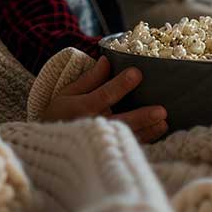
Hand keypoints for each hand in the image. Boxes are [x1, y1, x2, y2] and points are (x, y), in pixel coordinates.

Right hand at [40, 56, 167, 142]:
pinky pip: (127, 147)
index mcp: (82, 107)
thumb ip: (89, 78)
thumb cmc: (58, 114)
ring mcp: (100, 141)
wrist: (48, 144)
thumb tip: (107, 60)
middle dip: (142, 116)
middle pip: (120, 121)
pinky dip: (143, 141)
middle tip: (161, 111)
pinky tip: (156, 133)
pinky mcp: (105, 150)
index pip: (104, 95)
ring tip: (163, 123)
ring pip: (127, 136)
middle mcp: (92, 125)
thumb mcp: (67, 92)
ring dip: (147, 130)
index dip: (121, 84)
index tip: (137, 73)